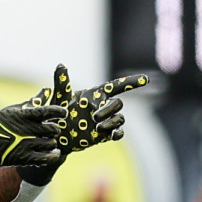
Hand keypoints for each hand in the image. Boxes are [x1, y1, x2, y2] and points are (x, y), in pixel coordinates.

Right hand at [0, 102, 65, 166]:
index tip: (63, 113)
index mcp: (25, 116)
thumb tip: (47, 90)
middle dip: (55, 129)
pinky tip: (53, 152)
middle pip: (53, 129)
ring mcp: (27, 144)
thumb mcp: (14, 109)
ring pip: (51, 143)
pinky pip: (46, 158)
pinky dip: (53, 155)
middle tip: (53, 130)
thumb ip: (33, 102)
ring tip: (50, 141)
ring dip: (53, 142)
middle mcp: (28, 130)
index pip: (47, 111)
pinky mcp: (26, 158)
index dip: (58, 111)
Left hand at [33, 66, 148, 152]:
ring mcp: (105, 120)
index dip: (131, 82)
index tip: (146, 79)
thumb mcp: (59, 99)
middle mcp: (102, 106)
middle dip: (109, 109)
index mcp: (95, 94)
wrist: (55, 136)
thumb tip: (61, 65)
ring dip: (112, 122)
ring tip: (98, 127)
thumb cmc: (55, 114)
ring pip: (120, 118)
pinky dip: (118, 133)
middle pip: (118, 104)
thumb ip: (62, 83)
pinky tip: (112, 135)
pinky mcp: (104, 134)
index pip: (116, 86)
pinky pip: (119, 132)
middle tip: (94, 117)